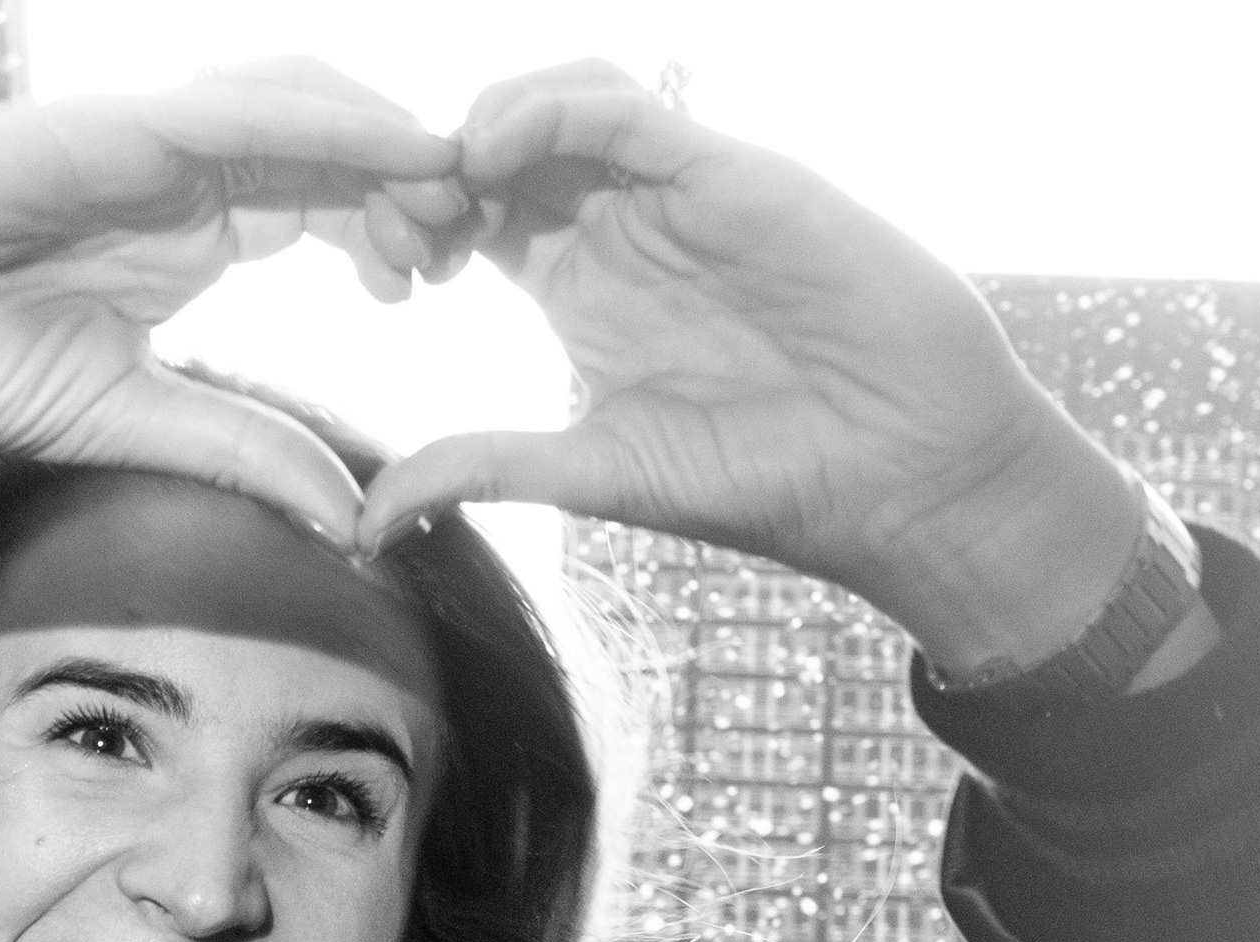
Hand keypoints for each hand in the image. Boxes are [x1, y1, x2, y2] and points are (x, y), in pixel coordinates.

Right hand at [0, 63, 471, 542]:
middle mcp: (171, 167)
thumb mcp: (123, 421)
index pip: (318, 202)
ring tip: (447, 189)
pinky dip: (320, 122)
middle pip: (328, 146)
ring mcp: (135, 135)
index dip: (389, 225)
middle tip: (468, 231)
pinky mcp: (99, 127)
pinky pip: (234, 111)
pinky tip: (389, 144)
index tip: (439, 280)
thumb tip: (346, 510)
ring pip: (297, 106)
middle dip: (407, 178)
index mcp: (183, 226)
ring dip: (381, 142)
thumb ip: (234, 446)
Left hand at [351, 63, 1141, 672]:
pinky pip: (623, 104)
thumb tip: (365, 523)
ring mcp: (671, 191)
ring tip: (443, 185)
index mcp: (581, 285)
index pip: (474, 214)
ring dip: (482, 124)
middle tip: (398, 223)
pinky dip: (550, 108)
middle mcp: (621, 225)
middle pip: (503, 145)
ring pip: (556, 100)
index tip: (385, 276)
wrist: (894, 473)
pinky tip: (497, 155)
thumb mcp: (590, 472)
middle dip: (434, 167)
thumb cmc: (763, 476)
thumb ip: (482, 467)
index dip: (417, 223)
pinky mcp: (724, 170)